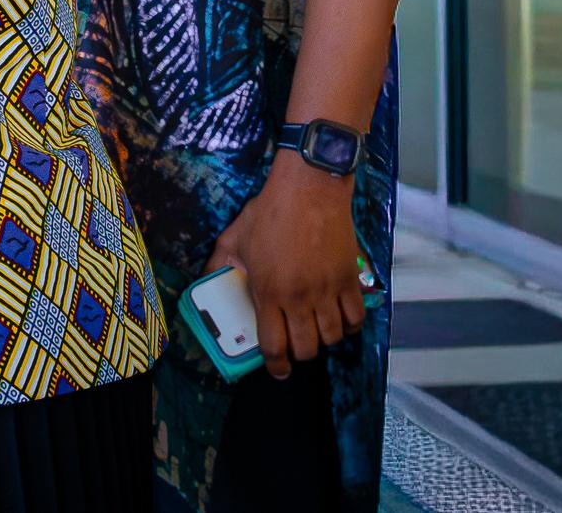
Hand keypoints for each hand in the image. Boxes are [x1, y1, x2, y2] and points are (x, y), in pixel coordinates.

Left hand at [205, 152, 365, 378]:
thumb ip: (218, 265)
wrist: (309, 190)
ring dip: (324, 340)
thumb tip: (205, 282)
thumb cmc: (269, 213)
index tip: (278, 370)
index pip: (274, 345)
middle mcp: (300, 297)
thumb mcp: (234, 238)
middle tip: (296, 345)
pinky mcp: (350, 280)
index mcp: (268, 291)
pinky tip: (339, 318)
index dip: (276, 365)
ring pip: (332, 337)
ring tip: (316, 330)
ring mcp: (328, 290)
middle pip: (307, 348)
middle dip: (300, 354)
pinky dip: (349, 325)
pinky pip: (356, 318)